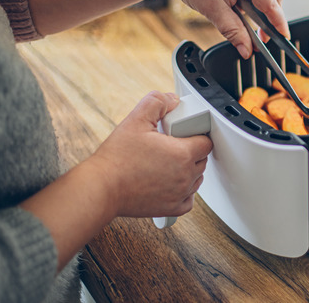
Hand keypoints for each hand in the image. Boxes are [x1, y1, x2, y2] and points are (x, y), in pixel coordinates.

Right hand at [88, 91, 210, 217]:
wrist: (102, 188)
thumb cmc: (117, 158)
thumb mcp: (136, 119)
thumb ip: (156, 102)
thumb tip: (172, 100)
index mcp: (183, 154)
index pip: (206, 141)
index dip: (196, 134)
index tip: (183, 134)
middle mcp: (186, 176)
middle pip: (202, 159)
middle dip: (191, 150)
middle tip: (170, 146)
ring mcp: (180, 194)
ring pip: (197, 178)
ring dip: (188, 170)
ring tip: (167, 162)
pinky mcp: (172, 208)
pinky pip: (189, 199)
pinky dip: (183, 191)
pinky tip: (169, 181)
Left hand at [156, 0, 289, 58]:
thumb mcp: (212, 10)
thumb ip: (234, 31)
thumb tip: (247, 49)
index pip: (271, 2)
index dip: (278, 22)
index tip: (284, 36)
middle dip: (271, 14)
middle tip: (262, 35)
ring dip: (261, 2)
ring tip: (248, 19)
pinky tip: (240, 3)